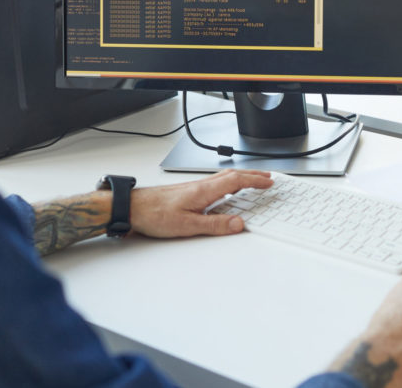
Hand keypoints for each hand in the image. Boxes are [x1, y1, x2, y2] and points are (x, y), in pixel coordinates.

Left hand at [129, 169, 273, 237]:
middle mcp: (201, 185)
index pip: (237, 181)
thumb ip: (214, 225)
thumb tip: (238, 224)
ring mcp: (195, 187)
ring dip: (242, 177)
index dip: (255, 181)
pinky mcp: (189, 191)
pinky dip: (230, 182)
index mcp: (204, 191)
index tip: (269, 182)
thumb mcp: (187, 225)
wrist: (132, 208)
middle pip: (233, 175)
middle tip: (267, 177)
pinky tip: (228, 190)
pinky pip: (216, 182)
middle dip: (253, 175)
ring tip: (253, 181)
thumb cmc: (153, 214)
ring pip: (225, 177)